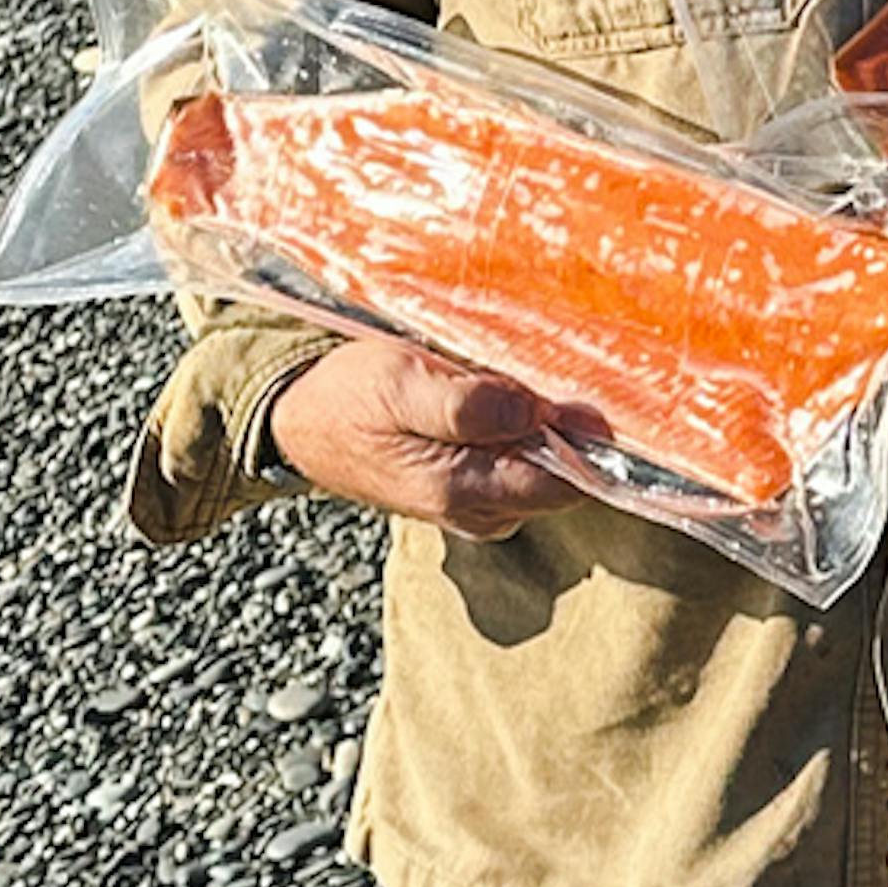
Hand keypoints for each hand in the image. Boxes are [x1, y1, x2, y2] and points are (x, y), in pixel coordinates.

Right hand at [259, 331, 603, 537]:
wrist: (298, 420)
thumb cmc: (347, 396)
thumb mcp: (403, 382)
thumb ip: (468, 405)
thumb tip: (535, 414)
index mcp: (462, 490)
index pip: (566, 482)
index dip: (585, 437)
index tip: (589, 395)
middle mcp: (476, 512)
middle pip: (560, 477)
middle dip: (563, 429)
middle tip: (539, 374)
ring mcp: (473, 507)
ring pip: (540, 471)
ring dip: (540, 429)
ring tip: (505, 382)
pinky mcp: (466, 493)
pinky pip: (516, 466)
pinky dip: (519, 434)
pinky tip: (494, 401)